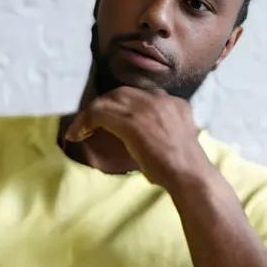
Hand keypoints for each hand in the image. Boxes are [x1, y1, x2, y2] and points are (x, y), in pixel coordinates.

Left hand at [65, 87, 207, 191]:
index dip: (123, 106)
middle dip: (103, 106)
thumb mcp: (176, 142)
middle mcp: (159, 99)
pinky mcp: (131, 120)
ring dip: (90, 114)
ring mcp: (145, 107)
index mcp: (174, 103)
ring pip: (108, 100)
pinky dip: (84, 122)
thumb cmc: (184, 169)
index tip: (112, 120)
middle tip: (90, 123)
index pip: (142, 96)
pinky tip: (77, 135)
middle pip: (121, 93)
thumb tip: (146, 142)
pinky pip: (99, 113)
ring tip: (79, 130)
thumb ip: (163, 132)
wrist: (189, 174)